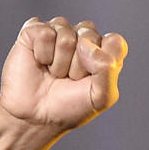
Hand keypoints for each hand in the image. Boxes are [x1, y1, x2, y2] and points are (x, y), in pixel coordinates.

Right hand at [0, 17, 127, 149]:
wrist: (34, 118)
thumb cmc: (68, 107)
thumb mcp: (100, 97)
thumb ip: (108, 69)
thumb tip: (85, 43)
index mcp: (103, 51)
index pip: (114, 42)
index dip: (101, 65)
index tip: (88, 82)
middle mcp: (82, 37)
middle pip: (89, 36)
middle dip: (77, 65)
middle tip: (68, 79)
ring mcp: (58, 32)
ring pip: (66, 37)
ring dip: (58, 63)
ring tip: (53, 74)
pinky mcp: (35, 31)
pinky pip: (45, 33)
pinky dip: (42, 54)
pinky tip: (40, 63)